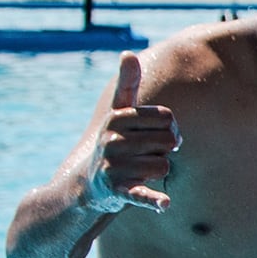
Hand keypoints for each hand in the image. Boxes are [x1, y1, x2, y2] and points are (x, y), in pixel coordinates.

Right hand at [88, 52, 178, 213]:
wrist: (87, 185)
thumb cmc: (113, 143)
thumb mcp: (118, 113)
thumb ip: (127, 84)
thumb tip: (127, 52)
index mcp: (117, 118)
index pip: (168, 118)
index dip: (169, 129)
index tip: (155, 136)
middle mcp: (112, 139)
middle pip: (168, 141)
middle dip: (163, 150)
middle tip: (144, 156)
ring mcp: (113, 165)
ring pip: (164, 166)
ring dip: (158, 172)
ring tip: (138, 172)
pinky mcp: (117, 191)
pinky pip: (141, 194)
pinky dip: (153, 201)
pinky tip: (163, 204)